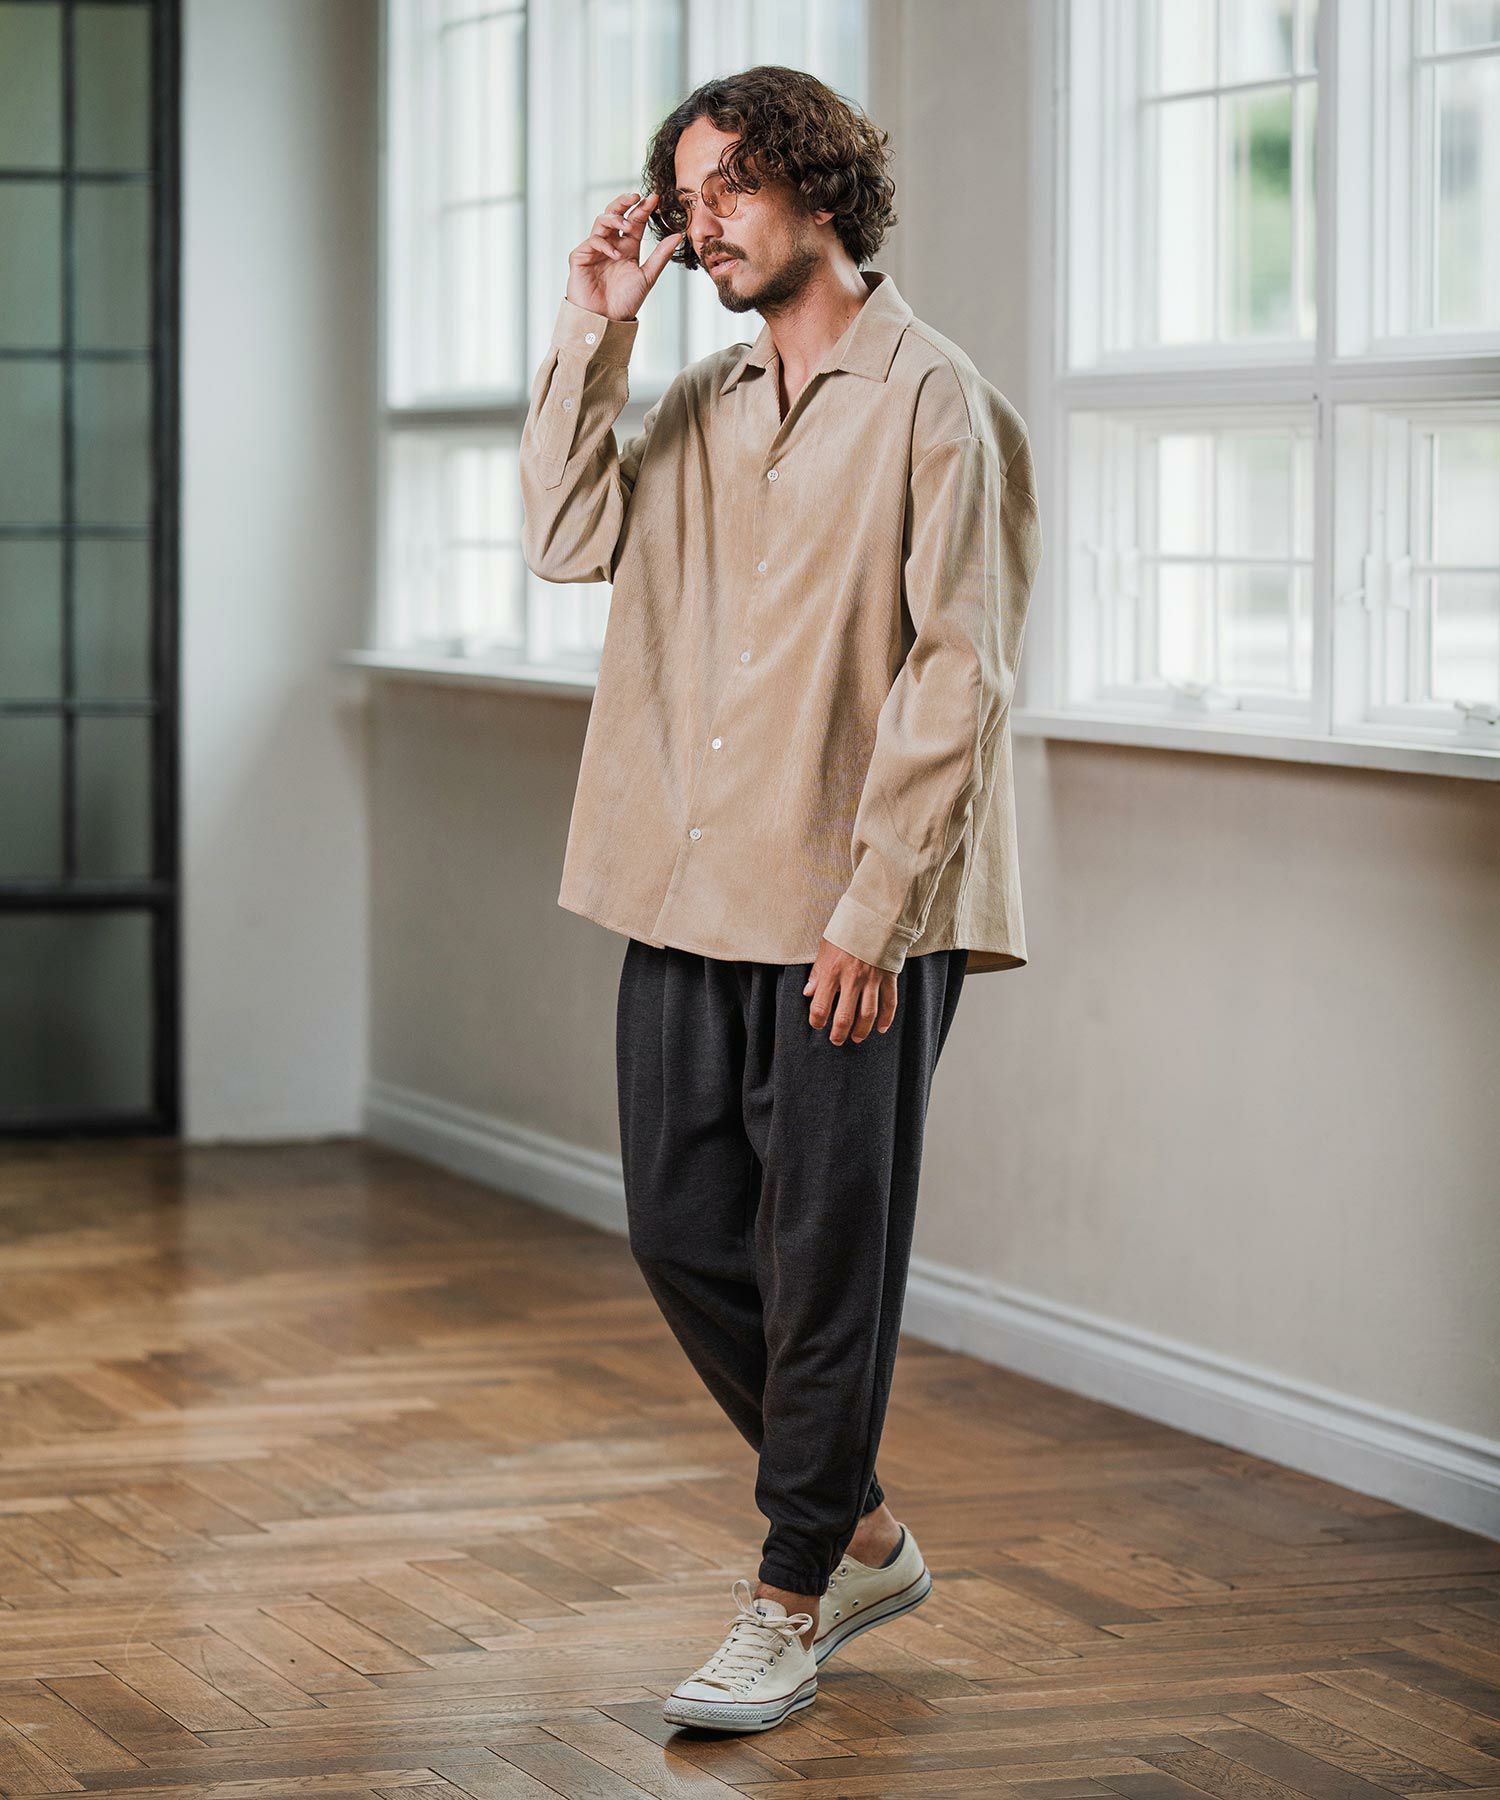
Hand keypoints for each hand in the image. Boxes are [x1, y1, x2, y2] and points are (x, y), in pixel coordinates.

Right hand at [565, 190, 684, 322]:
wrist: (606, 321)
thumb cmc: (625, 302)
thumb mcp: (647, 276)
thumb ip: (661, 256)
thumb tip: (678, 235)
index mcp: (627, 248)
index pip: (635, 221)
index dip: (643, 208)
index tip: (654, 198)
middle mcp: (611, 245)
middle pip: (615, 214)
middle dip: (624, 202)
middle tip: (636, 196)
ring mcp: (594, 249)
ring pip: (602, 221)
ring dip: (615, 217)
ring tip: (627, 223)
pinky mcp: (580, 257)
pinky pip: (592, 241)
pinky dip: (604, 244)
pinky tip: (615, 255)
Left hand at [804, 938, 897, 1045]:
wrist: (875, 916)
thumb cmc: (847, 931)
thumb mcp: (825, 947)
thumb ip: (817, 972)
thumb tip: (808, 993)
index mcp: (832, 972)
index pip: (819, 1006)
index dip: (816, 1020)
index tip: (817, 1024)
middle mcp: (852, 979)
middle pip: (844, 1016)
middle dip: (839, 1033)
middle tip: (836, 1040)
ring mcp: (872, 980)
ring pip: (867, 1014)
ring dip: (861, 1030)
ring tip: (856, 1038)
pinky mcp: (888, 978)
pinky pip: (889, 1003)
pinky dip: (886, 1019)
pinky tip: (880, 1028)